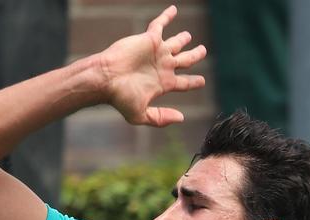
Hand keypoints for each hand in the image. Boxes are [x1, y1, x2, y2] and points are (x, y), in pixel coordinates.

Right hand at [99, 4, 206, 126]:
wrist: (106, 78)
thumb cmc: (120, 98)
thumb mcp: (141, 114)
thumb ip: (160, 118)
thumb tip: (181, 118)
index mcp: (162, 84)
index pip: (183, 83)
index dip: (193, 82)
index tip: (202, 81)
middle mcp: (162, 67)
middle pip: (184, 60)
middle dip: (195, 56)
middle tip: (202, 51)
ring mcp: (157, 52)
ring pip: (176, 43)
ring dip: (183, 38)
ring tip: (188, 36)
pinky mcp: (149, 39)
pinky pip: (160, 24)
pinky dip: (167, 17)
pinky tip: (174, 10)